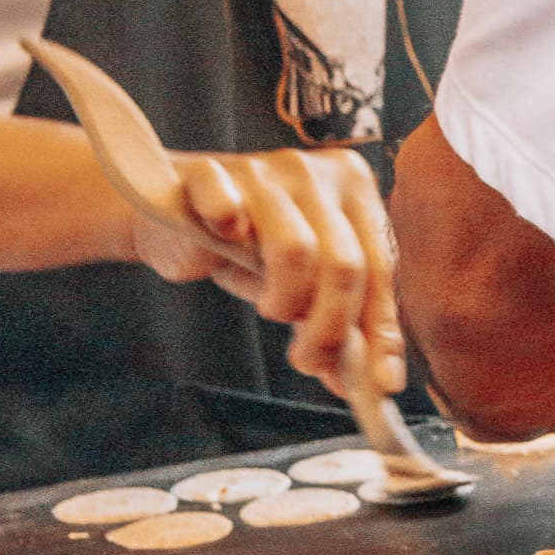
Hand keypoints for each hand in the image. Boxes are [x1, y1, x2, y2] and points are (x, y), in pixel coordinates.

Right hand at [129, 148, 404, 398]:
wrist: (174, 216)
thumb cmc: (249, 248)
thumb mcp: (304, 287)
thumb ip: (340, 325)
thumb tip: (373, 381)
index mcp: (353, 187)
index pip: (380, 267)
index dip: (380, 330)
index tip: (379, 383)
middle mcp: (314, 172)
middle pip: (344, 264)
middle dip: (329, 329)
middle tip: (308, 360)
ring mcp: (261, 171)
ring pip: (296, 249)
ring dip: (285, 300)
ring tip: (271, 309)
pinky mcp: (208, 176)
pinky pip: (225, 205)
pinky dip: (227, 223)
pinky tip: (227, 236)